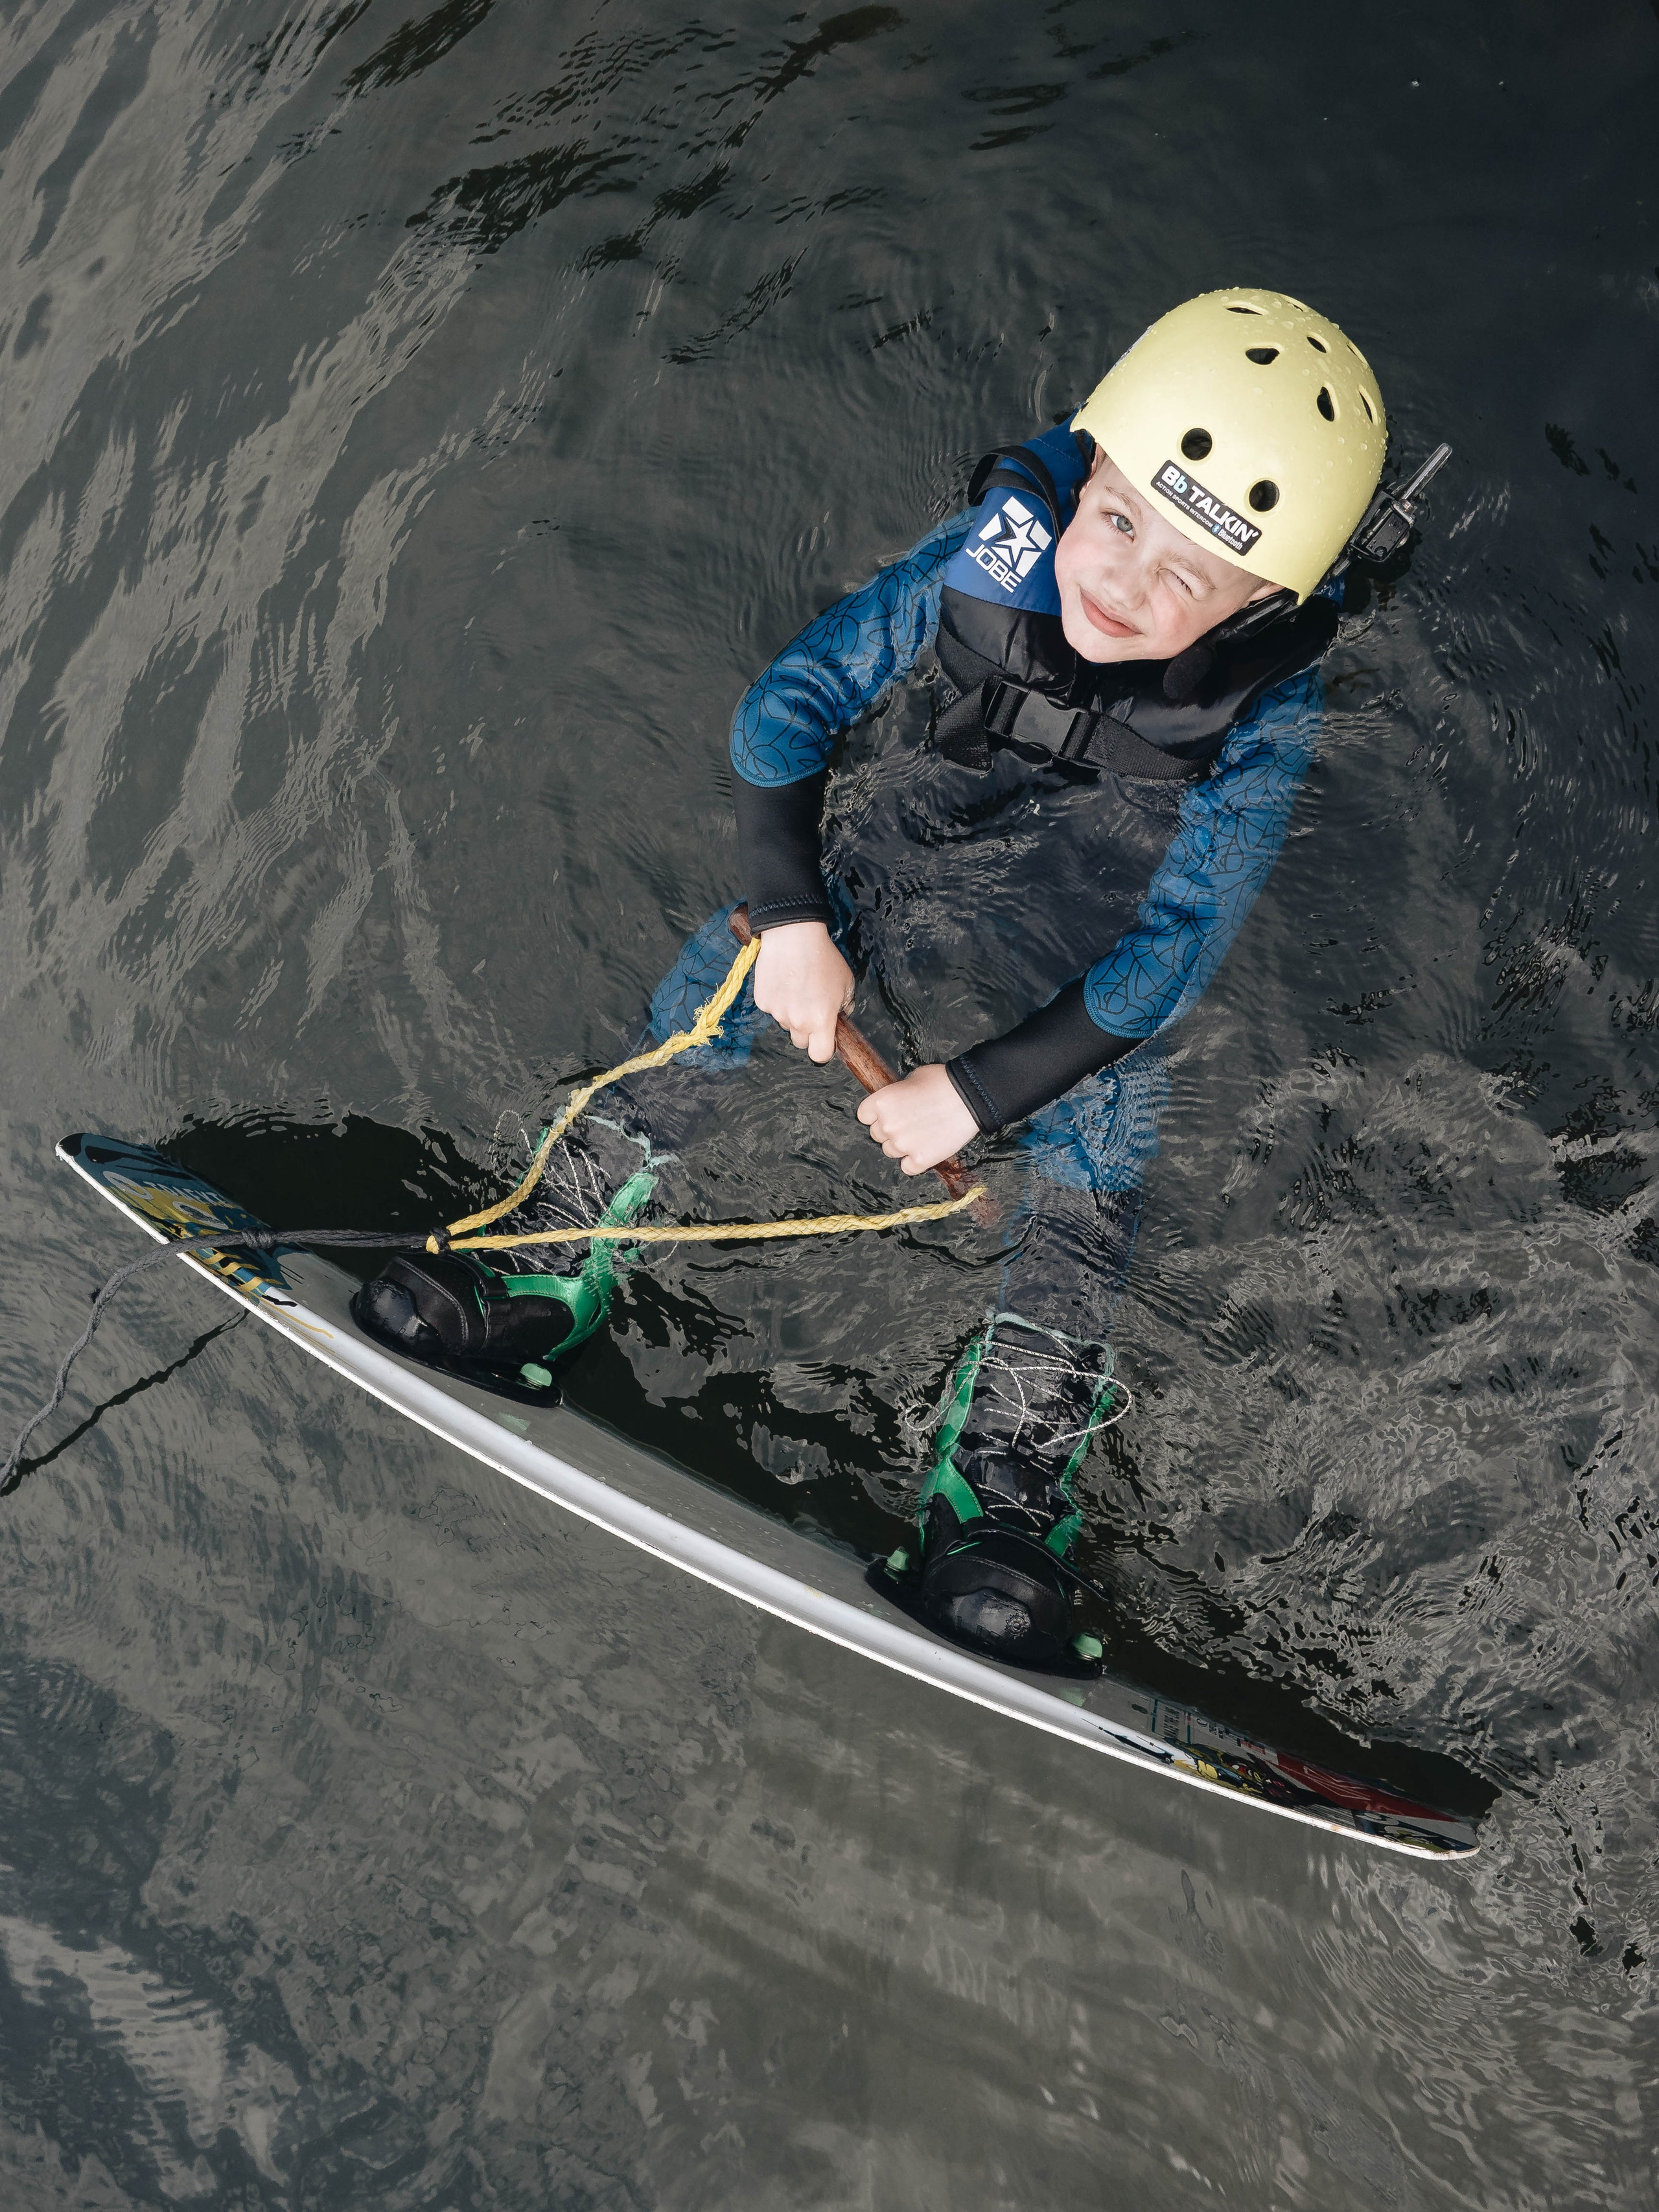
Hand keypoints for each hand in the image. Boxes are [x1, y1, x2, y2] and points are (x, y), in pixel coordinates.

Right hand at [752, 920, 853, 1062]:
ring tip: (797, 987)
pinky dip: (778, 999)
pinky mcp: (762, 1001)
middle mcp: (797, 1021)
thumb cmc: (823, 958)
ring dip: (791, 1013)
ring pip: (785, 1023)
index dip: (824, 1050)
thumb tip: (841, 1015)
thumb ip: (846, 1005)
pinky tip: (783, 981)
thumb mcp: (846, 982)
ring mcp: (777, 1012)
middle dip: (807, 1031)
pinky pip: (772, 1009)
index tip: (825, 1039)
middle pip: (800, 1042)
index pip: (820, 1055)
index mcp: (820, 1021)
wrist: (793, 935)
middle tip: (811, 1007)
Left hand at [857, 1064, 978, 1175]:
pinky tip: (926, 1148)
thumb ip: (897, 1094)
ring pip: (891, 1152)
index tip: (888, 1113)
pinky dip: (915, 1161)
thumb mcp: (912, 1078)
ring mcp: (903, 1145)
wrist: (970, 1097)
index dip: (876, 1115)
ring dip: (902, 1145)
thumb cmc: (943, 1082)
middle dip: (890, 1129)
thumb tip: (896, 1101)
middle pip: (877, 1135)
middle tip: (910, 1122)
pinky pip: (907, 1167)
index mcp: (881, 1102)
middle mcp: (887, 1125)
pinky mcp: (920, 1160)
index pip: (864, 1116)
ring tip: (921, 1134)